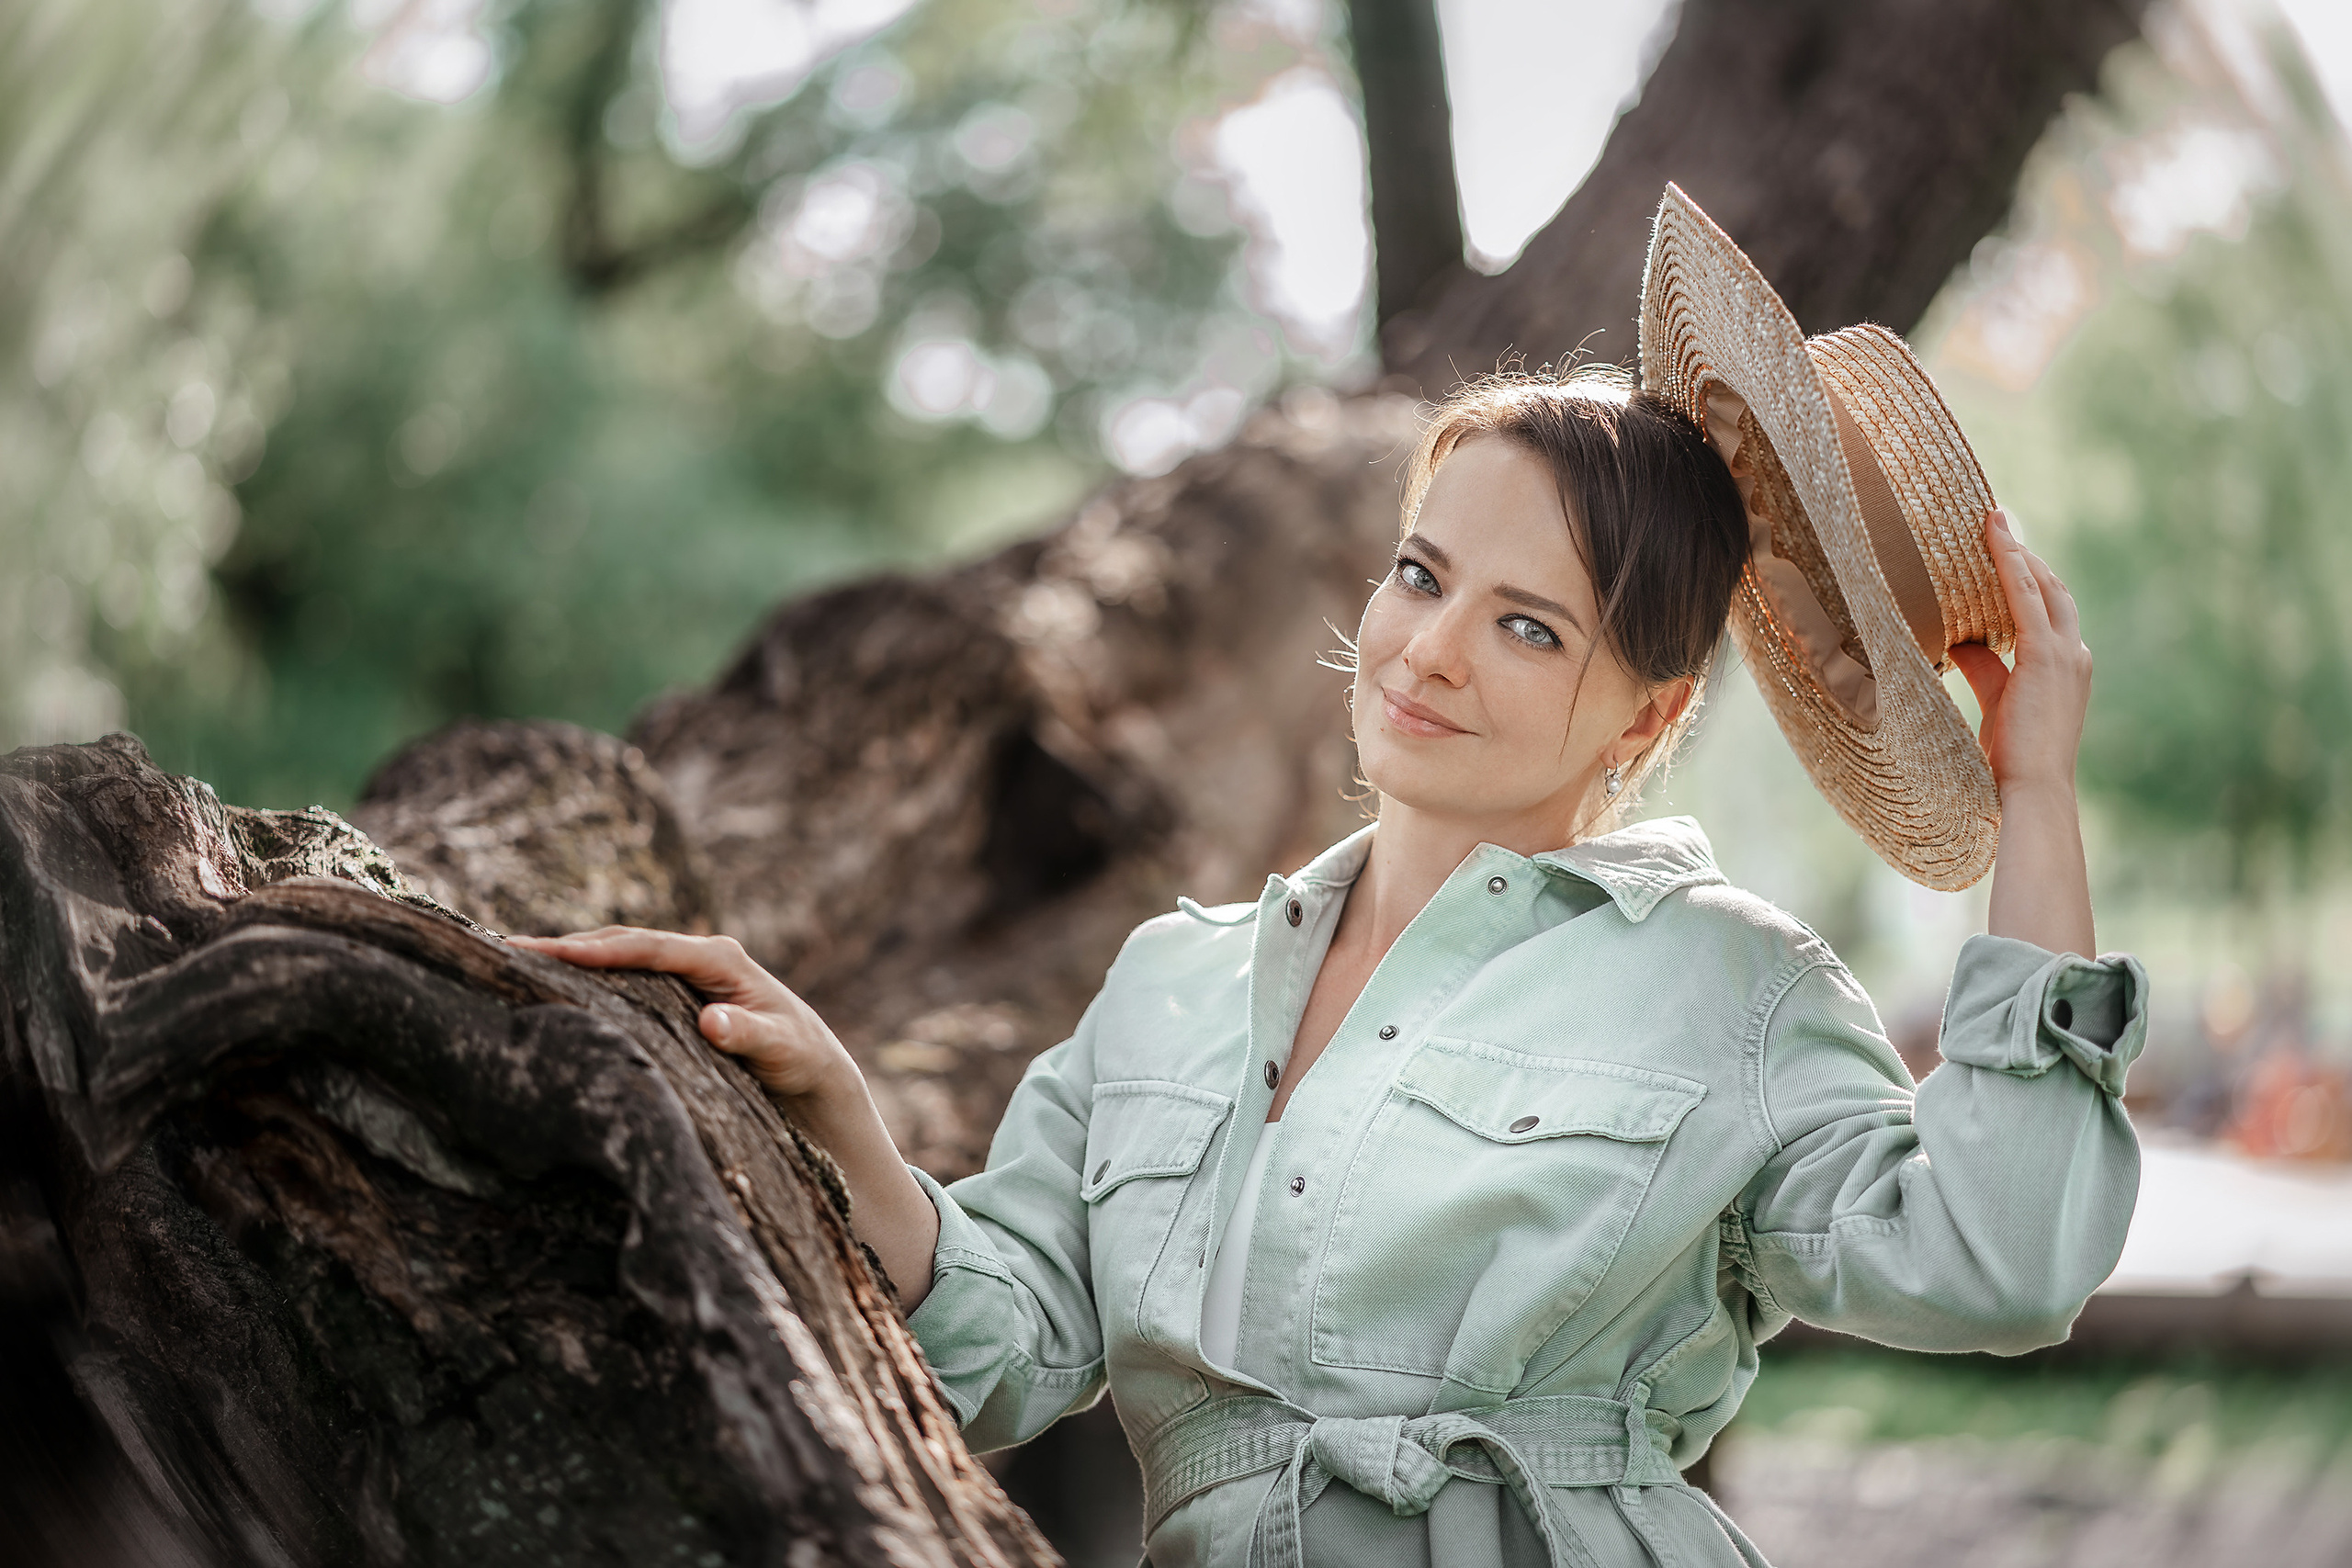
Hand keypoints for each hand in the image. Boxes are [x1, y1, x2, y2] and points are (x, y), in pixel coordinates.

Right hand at [506, 928, 851, 1100]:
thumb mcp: (781, 1048)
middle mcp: (700, 955)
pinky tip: (551, 985)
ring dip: (572, 958)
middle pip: (624, 943)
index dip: (600, 950)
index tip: (551, 953)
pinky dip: (589, 976)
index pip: (650, 948)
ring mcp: (684, 970)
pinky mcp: (674, 991)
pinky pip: (624, 977)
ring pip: (619, 956)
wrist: (810, 1065)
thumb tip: (712, 1021)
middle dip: (569, 946)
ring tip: (512, 962)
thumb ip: (748, 1034)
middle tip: (508, 951)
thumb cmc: (798, 1055)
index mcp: (721, 958)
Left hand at [1947, 508, 2091, 801]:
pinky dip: (2009, 561)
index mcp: (2066, 667)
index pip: (2049, 611)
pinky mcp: (2046, 656)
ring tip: (1993, 519)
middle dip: (2026, 555)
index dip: (2029, 579)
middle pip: (2052, 590)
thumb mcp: (1997, 703)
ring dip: (2017, 550)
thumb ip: (1984, 670)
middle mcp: (2074, 654)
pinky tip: (1994, 536)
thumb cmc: (2012, 759)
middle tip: (1997, 522)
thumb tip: (1958, 643)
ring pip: (2042, 585)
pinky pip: (2024, 595)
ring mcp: (2066, 653)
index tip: (2006, 551)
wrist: (2032, 790)